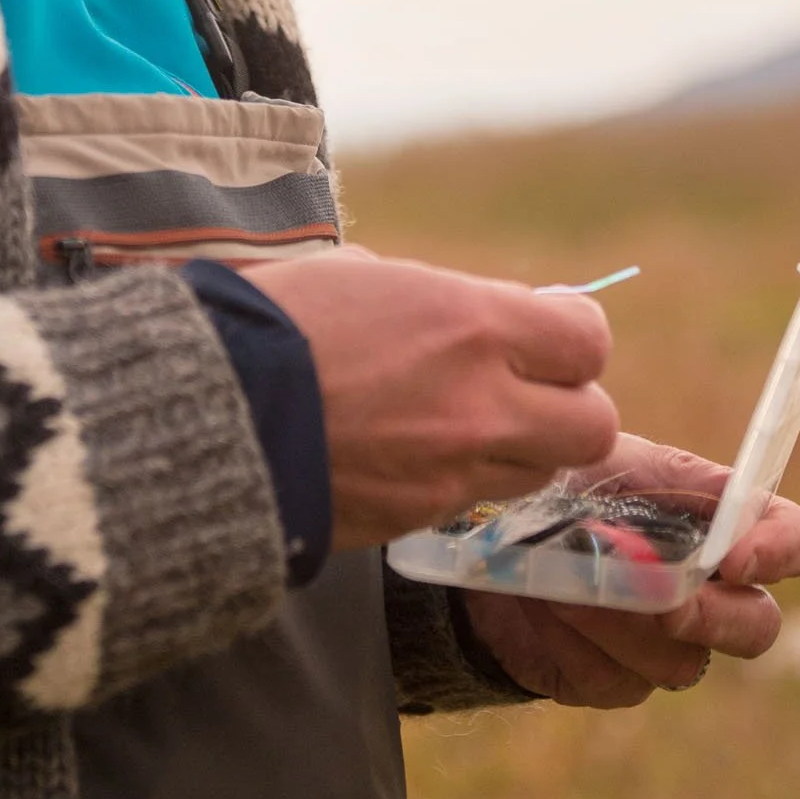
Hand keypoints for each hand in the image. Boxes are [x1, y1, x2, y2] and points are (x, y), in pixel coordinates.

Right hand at [239, 251, 616, 551]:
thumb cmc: (276, 319)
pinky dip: (456, 480)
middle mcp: (482, 406)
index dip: (573, 335)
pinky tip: (408, 454)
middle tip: (526, 387)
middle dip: (567, 405)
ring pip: (537, 473)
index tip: (548, 326)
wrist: (207, 409)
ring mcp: (452, 473)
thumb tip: (477, 320)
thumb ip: (442, 305)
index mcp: (474, 326)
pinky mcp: (414, 521)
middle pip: (592, 426)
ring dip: (517, 448)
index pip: (588, 342)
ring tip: (460, 423)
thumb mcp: (367, 277)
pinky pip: (469, 501)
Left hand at [460, 433, 799, 707]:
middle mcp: (710, 592)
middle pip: (758, 626)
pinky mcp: (614, 680)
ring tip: (567, 581)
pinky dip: (577, 641)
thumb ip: (672, 482)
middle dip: (714, 617)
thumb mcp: (615, 457)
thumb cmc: (564, 483)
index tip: (735, 557)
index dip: (781, 551)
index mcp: (722, 524)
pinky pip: (616, 681)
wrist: (486, 534)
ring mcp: (666, 644)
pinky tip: (545, 603)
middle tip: (665, 601)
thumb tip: (725, 512)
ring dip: (622, 621)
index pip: (795, 540)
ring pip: (678, 663)